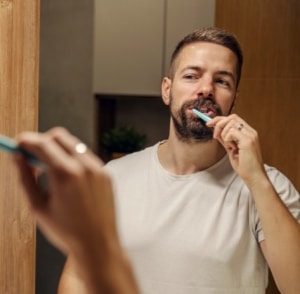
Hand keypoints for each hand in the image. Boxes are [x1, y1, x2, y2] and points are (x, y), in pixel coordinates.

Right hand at [13, 127, 117, 254]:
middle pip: (59, 135)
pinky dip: (74, 158)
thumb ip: (26, 179)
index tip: (19, 144)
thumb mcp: (38, 207)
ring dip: (59, 149)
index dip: (26, 141)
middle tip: (33, 156)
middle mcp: (85, 166)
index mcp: (66, 174)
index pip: (42, 143)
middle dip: (43, 141)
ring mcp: (99, 168)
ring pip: (74, 144)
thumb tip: (18, 159)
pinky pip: (87, 156)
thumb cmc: (68, 231)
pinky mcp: (106, 173)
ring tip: (50, 169)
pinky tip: (68, 176)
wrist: (98, 244)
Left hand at [206, 114, 265, 185]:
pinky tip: (232, 149)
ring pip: (230, 123)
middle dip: (219, 123)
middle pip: (232, 117)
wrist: (253, 177)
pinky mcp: (248, 141)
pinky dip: (227, 139)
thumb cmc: (244, 166)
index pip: (233, 118)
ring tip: (228, 146)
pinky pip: (231, 132)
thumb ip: (226, 140)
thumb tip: (217, 133)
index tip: (209, 124)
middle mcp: (251, 132)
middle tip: (214, 136)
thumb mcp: (232, 150)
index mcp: (248, 133)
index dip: (219, 119)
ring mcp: (250, 135)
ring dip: (224, 134)